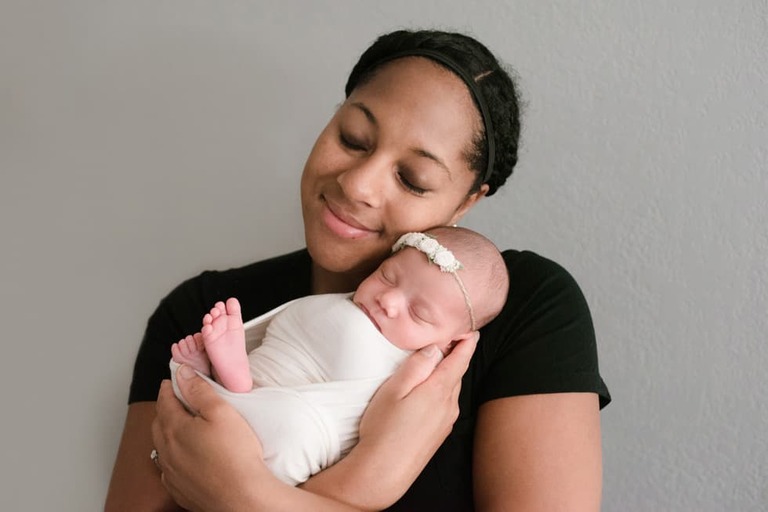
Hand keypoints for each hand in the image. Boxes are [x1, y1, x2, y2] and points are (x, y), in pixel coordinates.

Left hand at [151, 365, 265, 510]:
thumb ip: (200, 390)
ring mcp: (171, 473)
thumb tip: (183, 374)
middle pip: (159, 422)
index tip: (175, 378)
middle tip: (177, 397)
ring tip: (180, 425)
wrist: (242, 498)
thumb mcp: (221, 412)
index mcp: (174, 428)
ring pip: (161, 447)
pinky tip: (184, 457)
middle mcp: (167, 451)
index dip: (170, 386)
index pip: (165, 400)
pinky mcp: (180, 490)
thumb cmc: (235, 456)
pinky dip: (172, 457)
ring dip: (167, 432)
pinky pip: (168, 469)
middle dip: (166, 407)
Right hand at [347, 333, 478, 505]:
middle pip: (456, 373)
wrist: (384, 470)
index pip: (460, 359)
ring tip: (434, 363)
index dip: (466, 342)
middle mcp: (449, 405)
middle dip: (455, 356)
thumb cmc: (383, 428)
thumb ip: (416, 366)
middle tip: (447, 339)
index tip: (469, 330)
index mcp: (438, 389)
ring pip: (451, 389)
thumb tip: (434, 348)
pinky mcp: (440, 433)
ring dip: (446, 374)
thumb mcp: (394, 389)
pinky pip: (446, 404)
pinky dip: (441, 391)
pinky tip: (426, 392)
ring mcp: (446, 421)